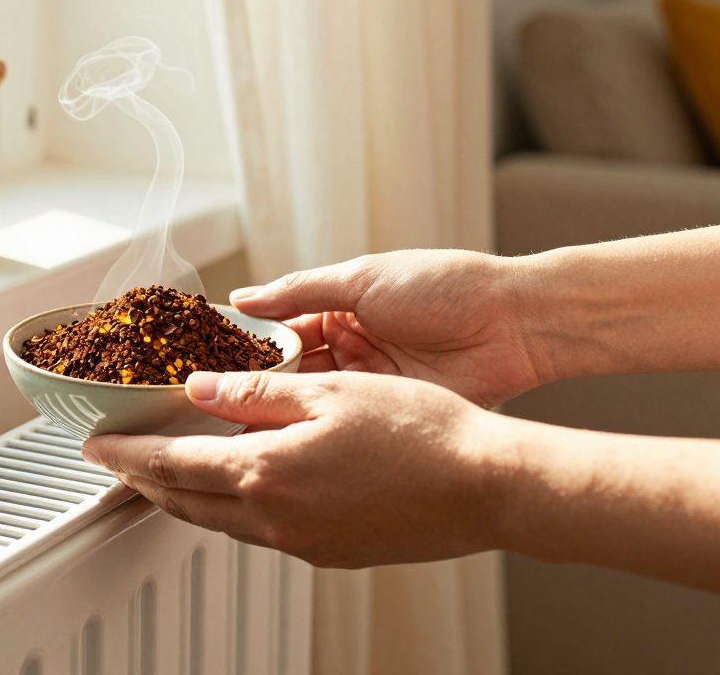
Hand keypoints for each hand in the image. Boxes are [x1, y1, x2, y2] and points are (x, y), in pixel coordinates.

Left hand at [81, 370, 509, 568]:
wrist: (486, 489)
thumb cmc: (421, 433)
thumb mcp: (328, 391)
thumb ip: (254, 391)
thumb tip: (199, 388)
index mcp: (265, 471)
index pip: (171, 462)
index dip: (127, 453)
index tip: (95, 445)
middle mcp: (273, 516)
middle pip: (183, 500)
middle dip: (142, 479)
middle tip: (115, 463)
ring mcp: (301, 541)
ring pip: (217, 520)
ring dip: (182, 496)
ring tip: (162, 476)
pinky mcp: (327, 551)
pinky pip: (256, 531)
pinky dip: (228, 508)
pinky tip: (236, 490)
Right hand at [231, 250, 543, 407]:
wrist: (515, 323)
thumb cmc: (447, 286)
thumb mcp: (362, 278)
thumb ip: (300, 291)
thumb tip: (244, 298)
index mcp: (339, 309)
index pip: (278, 331)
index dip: (244, 348)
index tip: (204, 362)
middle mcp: (349, 348)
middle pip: (288, 373)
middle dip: (252, 387)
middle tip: (211, 403)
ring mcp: (368, 384)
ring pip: (309, 402)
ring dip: (278, 413)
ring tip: (235, 426)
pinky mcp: (389, 413)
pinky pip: (342, 424)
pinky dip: (313, 432)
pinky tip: (282, 441)